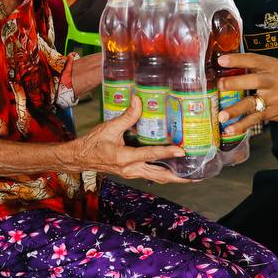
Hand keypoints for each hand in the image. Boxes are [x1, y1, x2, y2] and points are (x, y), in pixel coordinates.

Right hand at [71, 96, 193, 183]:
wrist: (81, 158)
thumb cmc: (93, 143)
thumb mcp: (109, 127)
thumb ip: (127, 116)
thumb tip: (138, 100)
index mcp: (125, 158)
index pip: (150, 155)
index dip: (167, 152)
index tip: (182, 150)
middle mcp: (131, 169)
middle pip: (160, 175)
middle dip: (180, 177)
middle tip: (197, 174)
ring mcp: (132, 173)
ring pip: (158, 177)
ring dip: (175, 177)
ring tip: (191, 174)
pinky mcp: (132, 172)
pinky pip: (152, 175)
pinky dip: (165, 173)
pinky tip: (174, 168)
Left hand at [216, 52, 277, 135]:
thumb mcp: (273, 66)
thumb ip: (253, 64)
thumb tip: (225, 61)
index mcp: (271, 66)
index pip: (253, 60)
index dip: (237, 59)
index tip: (221, 60)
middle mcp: (272, 81)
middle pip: (254, 81)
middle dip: (236, 83)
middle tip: (220, 85)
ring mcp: (272, 98)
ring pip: (252, 103)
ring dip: (235, 110)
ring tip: (222, 115)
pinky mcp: (271, 113)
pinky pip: (254, 119)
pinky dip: (241, 125)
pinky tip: (230, 129)